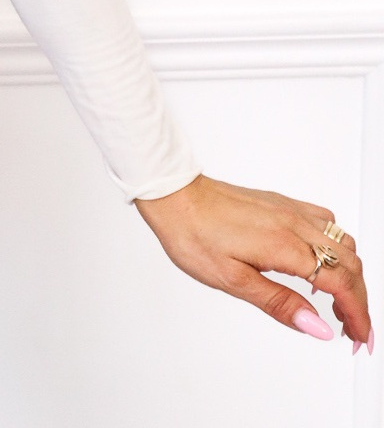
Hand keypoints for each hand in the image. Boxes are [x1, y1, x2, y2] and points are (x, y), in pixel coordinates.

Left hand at [134, 173, 372, 351]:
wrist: (173, 194)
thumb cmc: (193, 235)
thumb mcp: (232, 280)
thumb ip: (279, 303)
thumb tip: (318, 327)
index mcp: (285, 246)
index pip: (341, 284)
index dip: (359, 315)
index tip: (362, 340)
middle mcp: (294, 223)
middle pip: (349, 264)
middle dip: (359, 300)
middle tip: (352, 330)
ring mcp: (289, 209)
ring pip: (341, 241)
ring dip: (349, 274)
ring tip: (337, 304)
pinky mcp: (280, 203)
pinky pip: (324, 222)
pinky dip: (335, 248)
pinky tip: (319, 263)